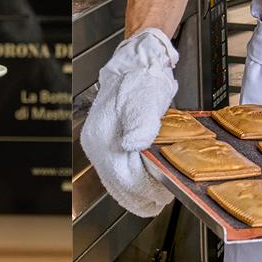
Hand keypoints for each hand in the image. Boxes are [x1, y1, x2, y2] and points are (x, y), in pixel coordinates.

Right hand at [79, 28, 178, 216]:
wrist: (137, 61)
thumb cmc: (142, 78)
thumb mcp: (146, 101)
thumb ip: (141, 126)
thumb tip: (133, 147)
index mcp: (103, 137)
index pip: (123, 178)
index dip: (145, 191)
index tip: (163, 195)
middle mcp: (97, 145)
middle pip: (117, 186)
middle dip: (141, 198)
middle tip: (162, 200)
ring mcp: (101, 145)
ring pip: (116, 183)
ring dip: (137, 193)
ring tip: (157, 196)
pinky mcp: (108, 144)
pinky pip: (118, 173)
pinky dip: (132, 182)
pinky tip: (146, 184)